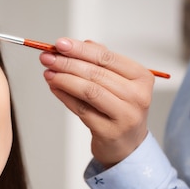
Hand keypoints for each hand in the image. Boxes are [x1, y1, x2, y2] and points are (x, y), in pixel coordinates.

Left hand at [39, 38, 153, 167]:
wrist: (127, 145)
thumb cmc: (120, 108)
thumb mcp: (118, 82)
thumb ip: (101, 62)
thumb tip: (80, 43)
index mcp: (142, 77)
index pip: (107, 58)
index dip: (81, 49)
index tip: (59, 44)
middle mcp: (138, 96)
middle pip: (96, 74)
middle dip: (67, 63)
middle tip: (47, 58)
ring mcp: (125, 116)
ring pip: (89, 91)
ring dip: (64, 79)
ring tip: (48, 72)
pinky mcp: (109, 132)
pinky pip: (81, 110)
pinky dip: (64, 96)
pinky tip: (54, 87)